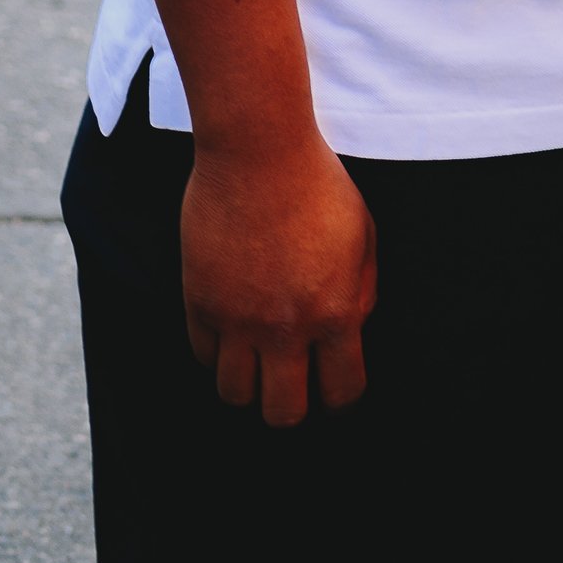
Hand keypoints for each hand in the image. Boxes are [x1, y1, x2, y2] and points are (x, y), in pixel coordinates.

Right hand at [181, 128, 377, 423]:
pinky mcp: (200, 302)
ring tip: (256, 360)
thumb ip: (360, 292)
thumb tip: (351, 332)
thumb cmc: (318, 183)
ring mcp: (237, 319)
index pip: (341, 392)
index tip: (332, 387)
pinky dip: (216, 352)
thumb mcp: (362, 234)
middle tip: (291, 382)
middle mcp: (285, 327)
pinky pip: (203, 356)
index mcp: (334, 312)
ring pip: (235, 395)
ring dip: (248, 384)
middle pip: (282, 414)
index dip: (340, 398)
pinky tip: (230, 330)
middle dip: (291, 405)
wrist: (258, 149)